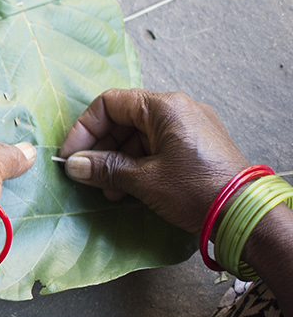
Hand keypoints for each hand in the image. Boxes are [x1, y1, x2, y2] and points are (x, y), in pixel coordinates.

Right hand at [58, 88, 247, 232]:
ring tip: (108, 189)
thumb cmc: (195, 189)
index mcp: (165, 107)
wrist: (244, 212)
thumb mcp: (143, 180)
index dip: (84, 128)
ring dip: (116, 159)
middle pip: (123, 119)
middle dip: (100, 147)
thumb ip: (105, 168)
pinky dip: (136, 163)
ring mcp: (189, 127)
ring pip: (138, 135)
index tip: (71, 155)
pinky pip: (156, 146)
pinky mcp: (195, 145)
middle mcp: (178, 109)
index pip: (110, 103)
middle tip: (86, 174)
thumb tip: (74, 165)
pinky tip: (127, 188)